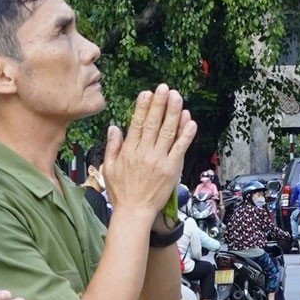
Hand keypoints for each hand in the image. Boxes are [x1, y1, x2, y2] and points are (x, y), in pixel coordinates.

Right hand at [104, 84, 196, 219]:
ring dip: (174, 113)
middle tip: (165, 89)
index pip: (137, 124)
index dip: (143, 107)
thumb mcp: (109, 168)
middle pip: (154, 124)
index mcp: (129, 151)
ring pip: (168, 132)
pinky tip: (190, 121)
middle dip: (160, 104)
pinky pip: (181, 148)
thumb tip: (114, 127)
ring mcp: (160, 160)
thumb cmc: (120, 192)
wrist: (134, 211)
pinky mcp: (172, 168)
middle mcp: (145, 153)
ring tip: (177, 98)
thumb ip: (112, 146)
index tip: (147, 93)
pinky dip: (186, 134)